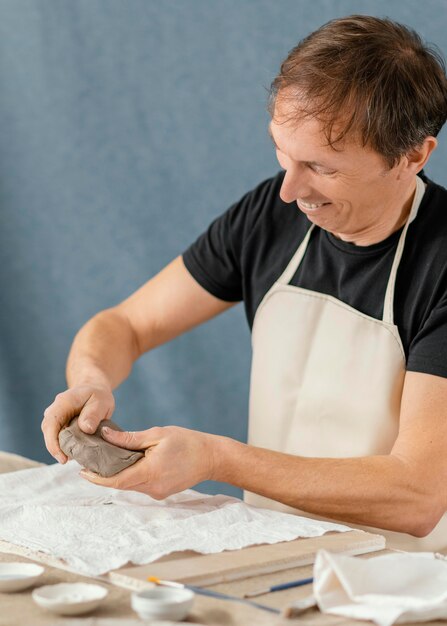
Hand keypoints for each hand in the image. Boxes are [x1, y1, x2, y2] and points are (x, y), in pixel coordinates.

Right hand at [41, 385, 114, 463]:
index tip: (62, 457)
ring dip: (60, 448)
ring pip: (52, 436)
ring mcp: (55, 418)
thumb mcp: (101, 401)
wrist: (93, 389)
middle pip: (49, 432)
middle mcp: (55, 410)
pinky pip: (58, 437)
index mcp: (63, 402)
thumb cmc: (98, 395)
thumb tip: (86, 429)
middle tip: (68, 461)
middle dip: (56, 449)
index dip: (53, 443)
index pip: (51, 423)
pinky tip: (75, 453)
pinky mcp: (59, 424)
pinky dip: (65, 446)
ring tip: (73, 458)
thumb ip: (94, 414)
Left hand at [79, 425, 219, 498]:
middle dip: (104, 475)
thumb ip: (130, 438)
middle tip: (91, 461)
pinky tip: (129, 463)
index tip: (82, 471)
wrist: (212, 457)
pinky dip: (132, 475)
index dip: (96, 478)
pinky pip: (141, 485)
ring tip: (107, 459)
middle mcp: (151, 488)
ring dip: (118, 474)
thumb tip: (106, 435)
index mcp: (149, 472)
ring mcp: (158, 492)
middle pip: (120, 484)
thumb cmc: (187, 442)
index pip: (116, 481)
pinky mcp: (162, 491)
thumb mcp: (157, 435)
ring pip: (131, 485)